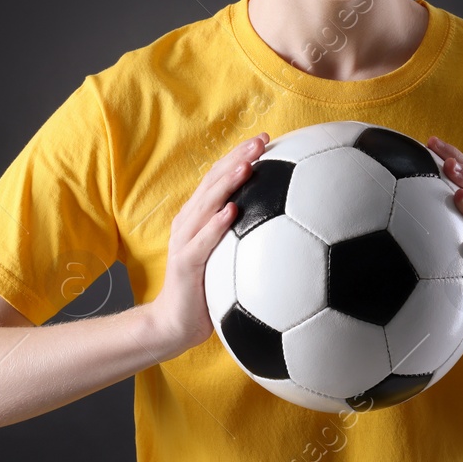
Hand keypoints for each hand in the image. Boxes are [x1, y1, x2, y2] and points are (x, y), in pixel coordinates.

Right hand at [145, 132, 268, 356]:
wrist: (175, 323)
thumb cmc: (207, 290)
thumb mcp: (229, 258)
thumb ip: (245, 237)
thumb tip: (288, 225)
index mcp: (199, 217)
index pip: (219, 178)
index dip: (240, 155)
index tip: (266, 138)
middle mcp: (189, 222)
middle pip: (213, 182)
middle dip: (237, 158)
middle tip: (261, 141)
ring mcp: (184, 241)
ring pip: (205, 204)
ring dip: (227, 183)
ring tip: (248, 165)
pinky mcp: (185, 264)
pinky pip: (202, 242)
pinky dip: (216, 225)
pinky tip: (232, 212)